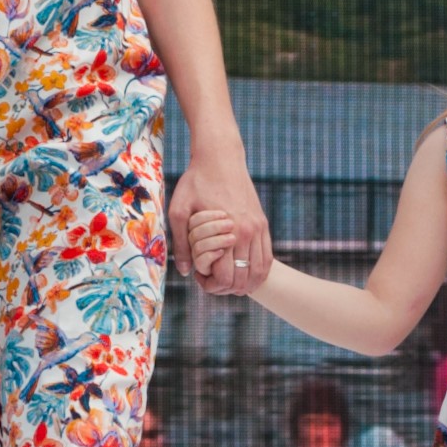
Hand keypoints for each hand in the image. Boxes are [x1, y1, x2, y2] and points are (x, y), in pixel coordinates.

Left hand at [169, 150, 268, 294]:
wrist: (221, 158)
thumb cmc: (195, 182)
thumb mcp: (179, 211)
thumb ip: (181, 243)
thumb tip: (185, 271)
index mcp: (228, 232)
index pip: (226, 277)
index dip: (211, 285)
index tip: (199, 276)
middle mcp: (248, 233)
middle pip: (244, 279)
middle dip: (227, 288)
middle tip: (211, 280)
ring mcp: (258, 228)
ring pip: (259, 271)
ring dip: (246, 284)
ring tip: (229, 283)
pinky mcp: (262, 223)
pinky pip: (267, 257)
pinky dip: (259, 271)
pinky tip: (246, 274)